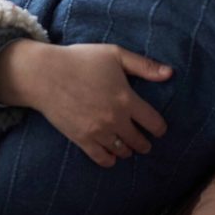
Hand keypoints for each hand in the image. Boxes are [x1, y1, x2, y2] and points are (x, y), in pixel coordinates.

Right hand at [0, 40, 170, 167]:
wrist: (44, 74)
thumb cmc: (81, 60)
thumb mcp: (115, 55)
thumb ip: (144, 66)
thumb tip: (170, 73)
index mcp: (127, 99)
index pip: (154, 123)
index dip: (160, 128)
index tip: (159, 129)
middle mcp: (115, 119)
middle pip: (139, 141)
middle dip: (145, 143)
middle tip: (145, 141)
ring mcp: (98, 131)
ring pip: (122, 151)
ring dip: (128, 150)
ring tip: (128, 146)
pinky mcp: (82, 139)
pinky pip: (102, 159)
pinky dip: (110, 160)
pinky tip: (112, 155)